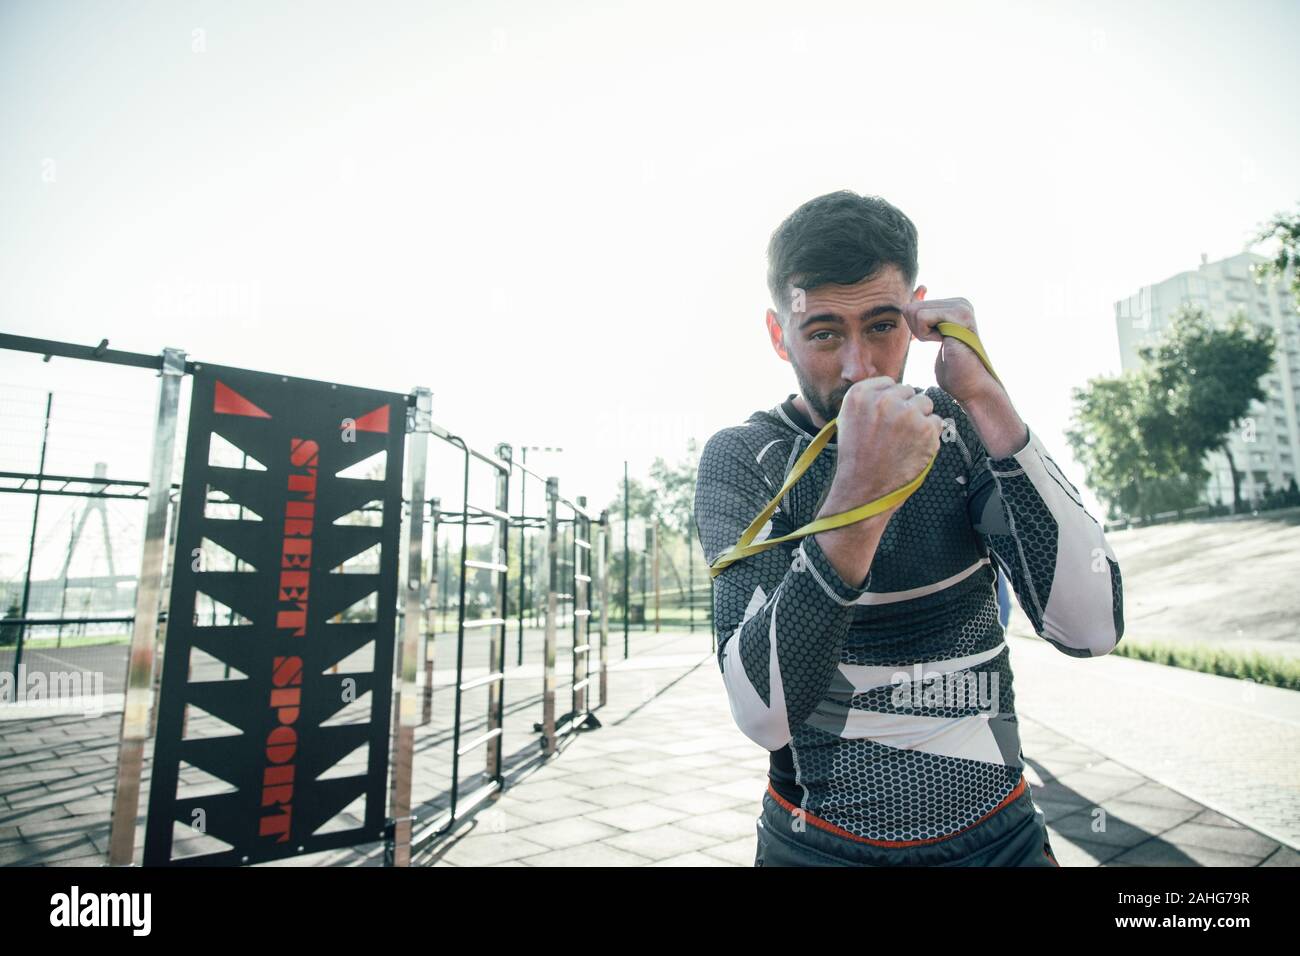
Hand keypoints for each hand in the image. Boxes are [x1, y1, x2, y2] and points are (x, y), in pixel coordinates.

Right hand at [826, 376, 941, 514]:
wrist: (864, 489)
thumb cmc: (857, 457)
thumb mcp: (848, 419)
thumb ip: (869, 399)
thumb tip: (894, 388)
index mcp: (860, 395)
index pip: (888, 383)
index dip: (889, 401)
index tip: (884, 418)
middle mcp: (884, 399)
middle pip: (909, 391)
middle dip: (906, 408)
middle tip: (896, 433)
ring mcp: (907, 413)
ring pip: (925, 403)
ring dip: (920, 419)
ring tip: (905, 441)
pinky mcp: (927, 429)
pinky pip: (937, 421)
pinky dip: (930, 435)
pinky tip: (914, 449)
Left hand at [901, 287, 1001, 403]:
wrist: (971, 385)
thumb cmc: (952, 368)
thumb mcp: (930, 335)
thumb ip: (922, 317)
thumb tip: (914, 295)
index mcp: (954, 304)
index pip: (911, 307)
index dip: (916, 331)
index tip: (938, 341)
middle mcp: (960, 301)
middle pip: (911, 308)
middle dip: (918, 332)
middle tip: (941, 344)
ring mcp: (961, 306)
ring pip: (914, 312)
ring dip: (923, 334)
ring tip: (945, 343)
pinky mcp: (959, 315)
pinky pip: (922, 318)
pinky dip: (926, 335)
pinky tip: (946, 343)